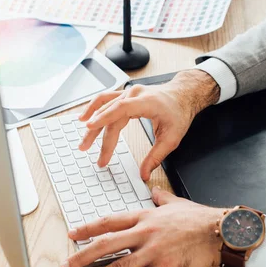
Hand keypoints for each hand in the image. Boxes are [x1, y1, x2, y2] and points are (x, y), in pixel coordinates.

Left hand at [61, 188, 225, 266]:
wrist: (219, 231)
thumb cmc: (198, 218)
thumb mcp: (176, 202)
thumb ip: (161, 198)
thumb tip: (154, 192)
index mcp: (144, 217)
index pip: (109, 221)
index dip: (88, 228)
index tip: (72, 234)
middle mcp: (144, 233)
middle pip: (106, 244)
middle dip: (83, 256)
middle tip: (66, 265)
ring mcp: (153, 252)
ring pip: (118, 266)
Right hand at [79, 70, 219, 180]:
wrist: (183, 94)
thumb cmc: (178, 112)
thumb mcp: (172, 138)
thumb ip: (156, 157)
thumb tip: (144, 174)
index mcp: (146, 102)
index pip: (120, 109)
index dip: (103, 118)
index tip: (90, 127)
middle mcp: (134, 94)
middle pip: (108, 113)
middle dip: (95, 133)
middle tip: (86, 150)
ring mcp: (128, 92)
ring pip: (103, 104)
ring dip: (90, 120)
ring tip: (82, 137)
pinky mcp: (125, 94)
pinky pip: (105, 99)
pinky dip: (93, 108)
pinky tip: (85, 118)